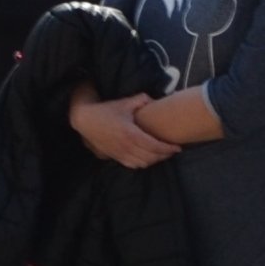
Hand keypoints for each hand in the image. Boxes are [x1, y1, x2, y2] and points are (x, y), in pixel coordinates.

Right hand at [68, 91, 182, 169]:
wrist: (86, 120)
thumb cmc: (106, 110)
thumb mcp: (125, 102)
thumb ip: (142, 100)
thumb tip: (156, 100)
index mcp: (130, 133)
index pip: (154, 146)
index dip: (168, 148)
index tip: (178, 147)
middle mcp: (126, 146)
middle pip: (151, 157)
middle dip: (164, 155)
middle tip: (172, 150)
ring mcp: (120, 153)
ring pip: (143, 163)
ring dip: (155, 160)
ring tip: (162, 154)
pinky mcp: (116, 157)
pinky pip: (133, 165)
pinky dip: (144, 163)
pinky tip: (148, 157)